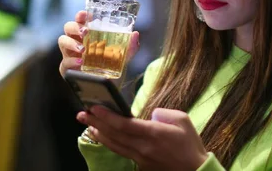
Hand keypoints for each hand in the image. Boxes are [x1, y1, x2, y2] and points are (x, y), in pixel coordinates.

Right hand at [58, 11, 139, 76]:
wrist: (106, 85)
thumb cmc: (111, 65)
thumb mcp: (123, 56)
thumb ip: (130, 46)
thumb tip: (135, 34)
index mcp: (87, 33)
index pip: (80, 20)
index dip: (80, 15)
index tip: (85, 14)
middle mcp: (76, 40)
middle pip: (68, 27)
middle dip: (75, 27)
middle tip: (85, 32)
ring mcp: (69, 53)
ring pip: (62, 41)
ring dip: (71, 43)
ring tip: (83, 49)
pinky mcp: (67, 67)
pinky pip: (64, 62)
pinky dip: (71, 60)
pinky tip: (80, 62)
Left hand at [78, 106, 208, 170]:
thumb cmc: (190, 144)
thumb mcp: (182, 120)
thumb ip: (163, 113)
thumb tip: (150, 114)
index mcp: (153, 133)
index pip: (123, 124)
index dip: (106, 115)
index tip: (94, 107)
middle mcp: (142, 147)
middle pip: (113, 134)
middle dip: (95, 123)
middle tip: (82, 114)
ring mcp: (140, 158)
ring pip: (114, 145)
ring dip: (99, 134)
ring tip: (88, 125)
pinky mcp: (141, 165)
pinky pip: (121, 152)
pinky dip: (109, 143)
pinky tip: (104, 137)